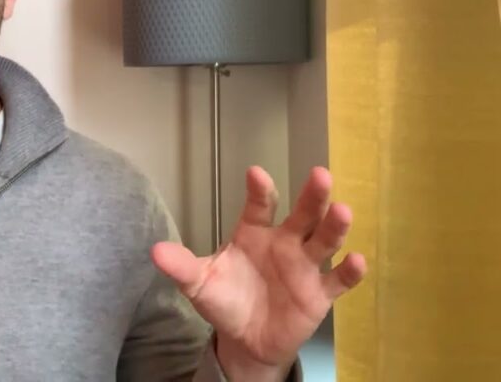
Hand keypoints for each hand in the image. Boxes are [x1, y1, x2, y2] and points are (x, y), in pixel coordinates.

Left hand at [151, 166, 365, 376]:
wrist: (246, 339)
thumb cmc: (225, 299)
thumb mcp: (199, 283)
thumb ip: (181, 266)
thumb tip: (155, 251)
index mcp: (254, 233)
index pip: (259, 206)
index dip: (258, 191)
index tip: (256, 174)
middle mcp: (284, 242)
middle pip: (302, 215)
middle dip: (312, 196)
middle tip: (320, 175)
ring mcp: (304, 266)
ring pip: (324, 241)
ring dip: (334, 226)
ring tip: (343, 210)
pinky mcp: (320, 293)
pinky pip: (338, 280)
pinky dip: (349, 271)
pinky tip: (358, 260)